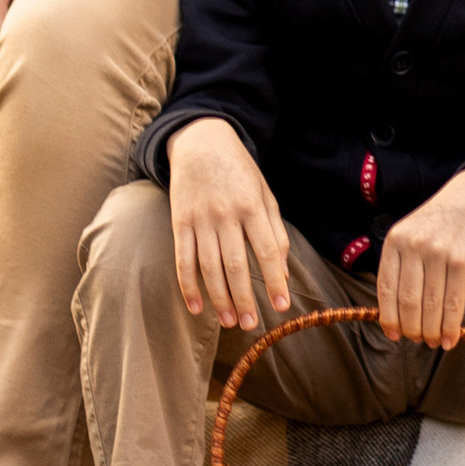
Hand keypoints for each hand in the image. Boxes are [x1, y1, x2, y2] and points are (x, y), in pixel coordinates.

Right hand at [167, 117, 291, 331]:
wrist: (200, 140)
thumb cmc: (239, 171)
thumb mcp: (265, 194)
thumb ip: (276, 232)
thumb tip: (284, 272)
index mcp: (252, 206)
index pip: (268, 251)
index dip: (275, 281)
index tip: (281, 306)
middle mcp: (226, 214)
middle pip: (236, 264)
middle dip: (245, 298)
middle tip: (250, 324)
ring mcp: (200, 218)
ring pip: (209, 266)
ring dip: (219, 298)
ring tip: (229, 321)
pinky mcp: (180, 222)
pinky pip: (184, 259)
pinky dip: (189, 286)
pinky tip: (197, 307)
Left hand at [376, 162, 464, 349]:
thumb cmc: (443, 222)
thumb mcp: (413, 233)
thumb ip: (403, 265)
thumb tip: (396, 312)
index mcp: (395, 240)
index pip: (385, 288)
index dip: (388, 317)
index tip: (393, 335)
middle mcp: (413, 246)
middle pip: (407, 302)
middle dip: (411, 329)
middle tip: (418, 340)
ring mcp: (438, 253)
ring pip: (430, 306)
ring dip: (432, 332)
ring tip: (435, 342)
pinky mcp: (463, 261)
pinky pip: (454, 303)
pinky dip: (451, 327)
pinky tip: (451, 339)